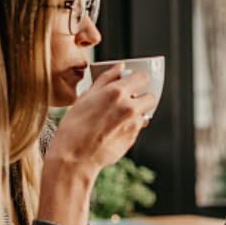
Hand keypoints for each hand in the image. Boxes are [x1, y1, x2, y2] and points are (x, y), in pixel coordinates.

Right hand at [47, 64, 155, 179]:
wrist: (75, 157)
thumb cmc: (74, 126)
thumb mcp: (85, 97)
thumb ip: (105, 79)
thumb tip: (119, 67)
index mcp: (117, 92)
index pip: (142, 77)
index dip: (138, 78)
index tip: (133, 80)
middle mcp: (130, 107)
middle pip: (151, 96)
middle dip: (142, 96)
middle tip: (128, 99)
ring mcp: (134, 124)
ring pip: (145, 113)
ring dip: (137, 112)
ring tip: (117, 117)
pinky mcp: (134, 138)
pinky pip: (138, 127)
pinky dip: (131, 125)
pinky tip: (114, 129)